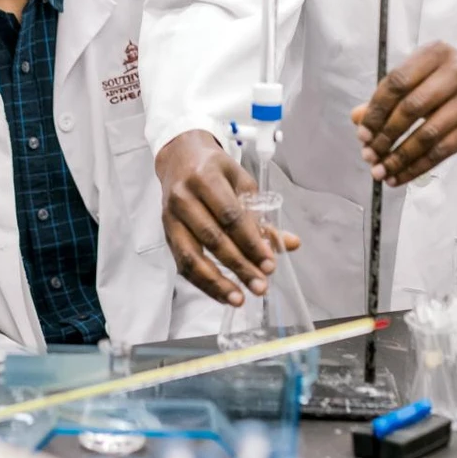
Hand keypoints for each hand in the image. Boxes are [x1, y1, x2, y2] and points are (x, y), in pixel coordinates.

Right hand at [155, 130, 300, 306]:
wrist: (179, 158)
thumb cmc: (214, 169)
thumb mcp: (242, 182)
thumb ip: (262, 215)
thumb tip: (290, 244)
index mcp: (205, 178)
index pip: (230, 216)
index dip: (250, 242)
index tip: (270, 264)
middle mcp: (184, 197)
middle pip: (213, 238)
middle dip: (239, 266)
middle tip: (261, 286)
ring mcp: (170, 217)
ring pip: (192, 257)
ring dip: (217, 283)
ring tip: (239, 299)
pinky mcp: (166, 233)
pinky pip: (183, 264)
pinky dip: (203, 283)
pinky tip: (223, 294)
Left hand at [352, 41, 456, 186]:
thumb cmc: (445, 80)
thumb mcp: (419, 76)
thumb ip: (388, 95)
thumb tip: (357, 118)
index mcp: (435, 54)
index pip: (397, 82)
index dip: (376, 110)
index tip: (362, 132)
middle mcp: (456, 73)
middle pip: (412, 108)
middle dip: (385, 136)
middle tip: (368, 155)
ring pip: (427, 135)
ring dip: (399, 157)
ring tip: (380, 171)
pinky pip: (441, 152)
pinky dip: (417, 167)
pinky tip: (400, 175)